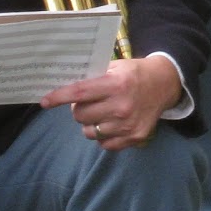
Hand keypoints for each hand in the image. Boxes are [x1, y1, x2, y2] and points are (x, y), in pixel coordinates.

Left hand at [42, 56, 182, 151]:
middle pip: (80, 115)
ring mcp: (128, 125)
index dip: (59, 97)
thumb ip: (94, 78)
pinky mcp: (134, 138)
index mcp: (117, 84)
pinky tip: (113, 123)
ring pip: (89, 132)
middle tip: (90, 102)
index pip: (80, 93)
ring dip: (91, 123)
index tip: (45, 101)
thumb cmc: (135, 73)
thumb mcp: (116, 67)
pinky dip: (103, 135)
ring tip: (103, 113)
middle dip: (79, 109)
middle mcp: (122, 106)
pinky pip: (103, 144)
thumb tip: (65, 89)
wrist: (166, 84)